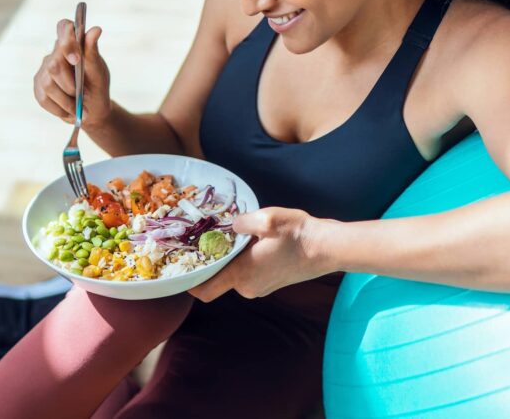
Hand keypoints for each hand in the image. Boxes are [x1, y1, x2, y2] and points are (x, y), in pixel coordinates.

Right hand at [33, 18, 110, 129]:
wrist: (92, 110)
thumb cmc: (97, 86)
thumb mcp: (98, 70)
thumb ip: (93, 51)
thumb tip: (96, 29)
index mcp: (72, 44)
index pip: (63, 27)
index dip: (66, 40)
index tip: (76, 59)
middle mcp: (54, 54)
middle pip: (54, 64)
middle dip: (70, 84)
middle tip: (82, 94)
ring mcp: (43, 71)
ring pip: (48, 84)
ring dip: (66, 100)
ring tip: (79, 108)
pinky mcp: (38, 87)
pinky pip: (44, 98)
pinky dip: (59, 108)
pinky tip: (69, 111)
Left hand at [189, 207, 335, 301]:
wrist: (327, 248)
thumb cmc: (298, 234)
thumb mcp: (267, 219)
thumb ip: (240, 222)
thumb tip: (230, 225)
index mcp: (241, 275)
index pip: (204, 290)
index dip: (189, 281)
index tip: (182, 265)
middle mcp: (248, 287)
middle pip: (217, 279)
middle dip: (211, 262)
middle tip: (206, 239)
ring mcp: (260, 288)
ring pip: (233, 275)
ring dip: (229, 260)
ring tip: (232, 237)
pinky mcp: (270, 283)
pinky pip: (247, 274)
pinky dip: (243, 262)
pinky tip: (250, 243)